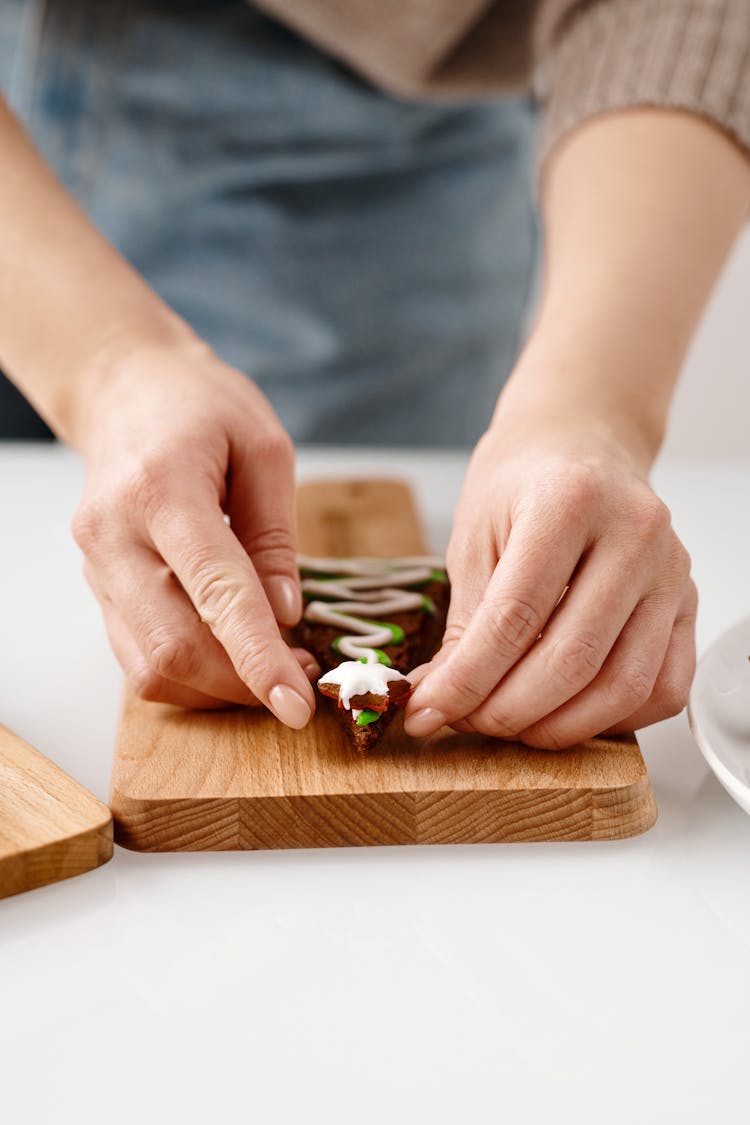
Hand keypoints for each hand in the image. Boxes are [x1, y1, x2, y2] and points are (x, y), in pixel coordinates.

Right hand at [72, 337, 316, 724]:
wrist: (125, 390)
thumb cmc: (201, 407)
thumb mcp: (264, 448)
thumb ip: (275, 536)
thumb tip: (285, 616)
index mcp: (160, 490)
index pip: (214, 592)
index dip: (258, 657)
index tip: (297, 705)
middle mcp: (114, 536)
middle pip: (172, 646)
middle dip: (241, 683)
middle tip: (300, 680)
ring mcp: (97, 567)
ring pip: (150, 665)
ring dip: (217, 686)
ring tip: (269, 664)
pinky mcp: (98, 588)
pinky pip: (139, 656)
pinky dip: (191, 672)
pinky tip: (230, 652)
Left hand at [404, 411, 695, 748]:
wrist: (580, 443)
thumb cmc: (521, 482)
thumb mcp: (474, 535)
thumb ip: (465, 623)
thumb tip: (441, 701)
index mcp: (569, 502)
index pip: (516, 617)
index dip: (469, 680)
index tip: (429, 712)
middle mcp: (634, 534)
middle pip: (573, 659)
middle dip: (508, 711)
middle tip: (466, 722)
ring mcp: (671, 572)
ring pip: (624, 685)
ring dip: (560, 727)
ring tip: (510, 725)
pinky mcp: (688, 603)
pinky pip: (664, 687)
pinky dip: (615, 720)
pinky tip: (569, 713)